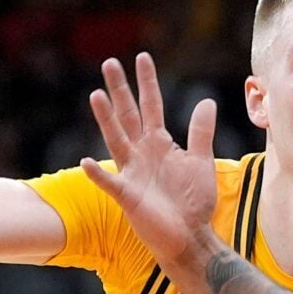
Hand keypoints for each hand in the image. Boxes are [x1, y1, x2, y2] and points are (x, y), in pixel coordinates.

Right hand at [81, 53, 219, 265]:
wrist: (191, 236)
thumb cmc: (194, 202)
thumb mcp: (201, 161)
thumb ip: (200, 132)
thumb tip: (206, 101)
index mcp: (159, 144)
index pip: (150, 106)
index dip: (147, 82)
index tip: (142, 57)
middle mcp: (142, 154)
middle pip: (128, 115)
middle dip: (120, 90)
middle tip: (109, 63)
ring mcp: (132, 173)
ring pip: (116, 139)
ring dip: (106, 119)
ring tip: (96, 95)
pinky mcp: (129, 196)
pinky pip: (110, 183)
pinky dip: (99, 174)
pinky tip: (86, 161)